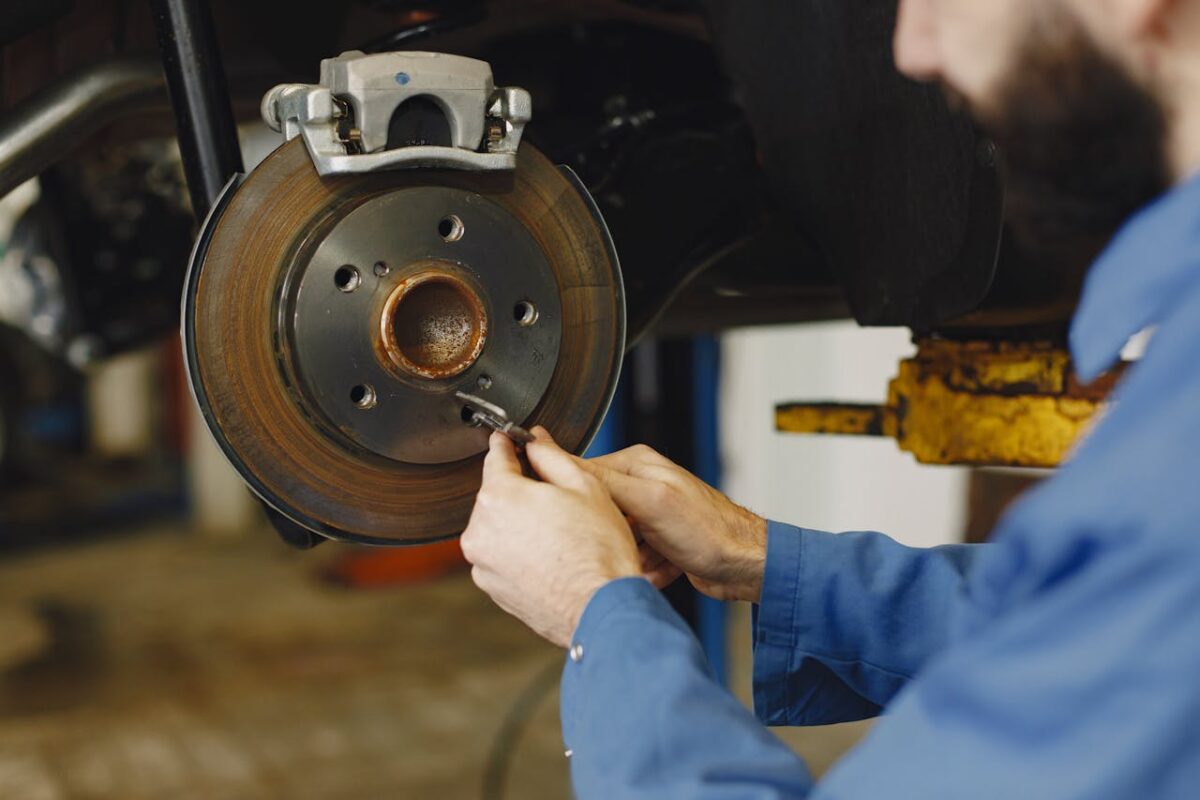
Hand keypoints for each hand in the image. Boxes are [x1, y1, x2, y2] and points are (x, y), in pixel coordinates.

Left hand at [460, 429, 642, 646]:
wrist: (601, 609)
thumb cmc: (599, 551)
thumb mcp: (584, 486)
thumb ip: (551, 456)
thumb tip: (535, 441)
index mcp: (499, 497)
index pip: (496, 458)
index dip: (506, 444)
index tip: (509, 439)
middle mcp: (480, 531)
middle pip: (497, 495)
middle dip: (521, 491)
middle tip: (557, 499)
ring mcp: (483, 564)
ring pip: (499, 527)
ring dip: (519, 523)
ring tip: (559, 534)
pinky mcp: (493, 589)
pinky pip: (502, 557)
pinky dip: (520, 552)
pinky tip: (551, 556)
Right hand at [580, 445, 767, 602]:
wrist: (745, 566)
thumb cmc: (709, 530)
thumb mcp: (649, 500)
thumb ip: (603, 480)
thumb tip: (557, 455)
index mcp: (634, 464)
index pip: (582, 475)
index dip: (574, 503)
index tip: (573, 526)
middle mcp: (640, 485)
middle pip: (597, 514)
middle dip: (608, 539)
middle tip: (626, 549)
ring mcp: (649, 515)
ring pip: (613, 541)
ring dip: (629, 558)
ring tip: (650, 562)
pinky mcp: (657, 541)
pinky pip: (632, 559)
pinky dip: (645, 569)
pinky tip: (664, 570)